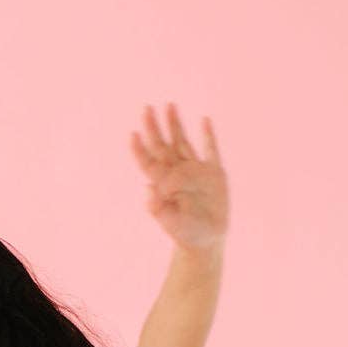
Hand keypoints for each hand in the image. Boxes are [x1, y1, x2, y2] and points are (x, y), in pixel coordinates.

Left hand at [130, 103, 228, 250]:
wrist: (205, 241)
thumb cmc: (185, 233)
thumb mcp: (170, 223)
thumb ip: (159, 208)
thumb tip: (149, 189)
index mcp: (164, 184)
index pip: (149, 162)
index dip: (140, 149)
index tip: (133, 134)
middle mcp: (178, 173)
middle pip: (163, 146)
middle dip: (154, 127)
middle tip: (146, 108)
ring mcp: (196, 171)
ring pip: (182, 142)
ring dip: (175, 125)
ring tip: (169, 106)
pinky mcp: (214, 173)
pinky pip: (210, 150)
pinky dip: (208, 136)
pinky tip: (204, 120)